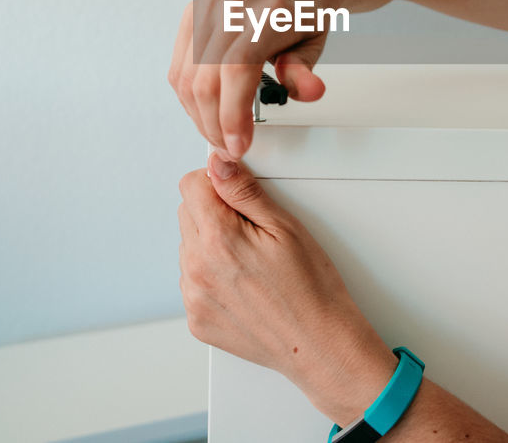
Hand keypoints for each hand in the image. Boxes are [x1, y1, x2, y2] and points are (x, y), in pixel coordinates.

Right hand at [168, 0, 328, 158]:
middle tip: (231, 147)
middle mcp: (232, 7)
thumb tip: (310, 92)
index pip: (237, 69)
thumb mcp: (316, 43)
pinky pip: (179, 66)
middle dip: (215, 125)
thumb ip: (304, 70)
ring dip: (199, 116)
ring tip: (219, 134)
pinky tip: (205, 110)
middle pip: (206, 79)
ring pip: (186, 78)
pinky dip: (188, 96)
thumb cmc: (306, 10)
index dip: (233, 114)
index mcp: (267, 14)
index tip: (239, 144)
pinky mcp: (193, 13)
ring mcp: (207, 8)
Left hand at [178, 151, 395, 424]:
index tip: (238, 196)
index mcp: (218, 238)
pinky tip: (245, 286)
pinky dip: (213, 279)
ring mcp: (194, 298)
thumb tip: (217, 164)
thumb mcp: (286, 227)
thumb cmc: (312, 287)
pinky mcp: (197, 320)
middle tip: (253, 233)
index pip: (191, 185)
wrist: (319, 344)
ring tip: (252, 264)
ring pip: (190, 249)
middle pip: (187, 215)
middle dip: (214, 214)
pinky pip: (194, 283)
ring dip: (212, 247)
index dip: (218, 183)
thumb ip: (244, 191)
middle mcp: (197, 269)